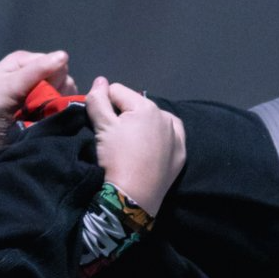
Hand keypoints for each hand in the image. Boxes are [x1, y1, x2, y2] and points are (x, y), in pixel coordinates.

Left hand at [0, 50, 76, 111]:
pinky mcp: (40, 103)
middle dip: (55, 91)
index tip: (40, 92)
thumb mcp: (11, 84)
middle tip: (37, 103)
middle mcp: (34, 70)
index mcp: (26, 60)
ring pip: (64, 91)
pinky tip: (43, 115)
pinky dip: (55, 109)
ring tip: (38, 111)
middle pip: (64, 77)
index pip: (59, 64)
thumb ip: (37, 70)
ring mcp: (38, 87)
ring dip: (56, 102)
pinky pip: (59, 103)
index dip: (54, 80)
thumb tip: (64, 55)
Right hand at [85, 78, 183, 215]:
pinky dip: (159, 137)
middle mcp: (165, 116)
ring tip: (132, 146)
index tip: (101, 125)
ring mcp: (176, 136)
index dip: (104, 104)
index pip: (117, 91)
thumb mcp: (102, 127)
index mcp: (146, 106)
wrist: (133, 197)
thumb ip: (98, 100)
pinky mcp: (180, 154)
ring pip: (153, 119)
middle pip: (136, 105)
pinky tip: (150, 148)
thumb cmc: (116, 159)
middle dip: (124, 115)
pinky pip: (169, 136)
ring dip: (141, 125)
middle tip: (115, 138)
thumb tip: (100, 80)